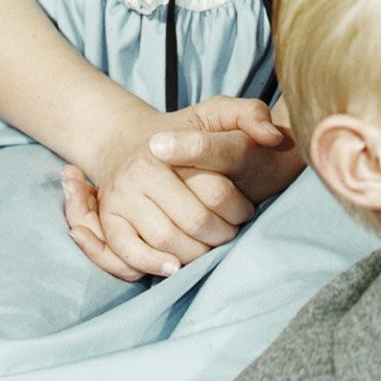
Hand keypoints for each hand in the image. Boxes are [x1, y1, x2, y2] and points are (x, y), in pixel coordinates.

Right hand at [63, 97, 296, 281]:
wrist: (128, 144)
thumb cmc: (183, 134)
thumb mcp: (217, 113)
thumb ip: (250, 114)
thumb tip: (271, 135)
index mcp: (168, 147)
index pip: (217, 192)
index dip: (240, 208)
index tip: (246, 210)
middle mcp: (140, 172)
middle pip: (195, 221)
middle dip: (222, 234)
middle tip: (230, 232)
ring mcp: (121, 197)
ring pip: (168, 241)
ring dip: (197, 253)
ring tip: (210, 245)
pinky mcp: (109, 219)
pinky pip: (127, 251)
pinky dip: (152, 264)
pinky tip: (174, 268)